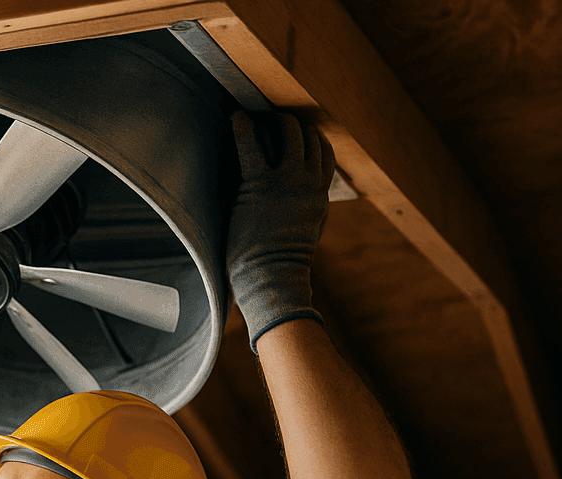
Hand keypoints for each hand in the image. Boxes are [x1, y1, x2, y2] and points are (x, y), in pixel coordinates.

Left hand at [225, 111, 334, 351]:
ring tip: (258, 116)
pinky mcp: (259, 185)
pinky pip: (251, 146)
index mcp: (320, 198)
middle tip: (275, 120)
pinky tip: (236, 118)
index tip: (300, 132)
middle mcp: (308, 185)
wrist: (272, 280)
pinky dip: (243, 128)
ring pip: (289, 134)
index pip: (325, 156)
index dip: (313, 139)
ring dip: (275, 121)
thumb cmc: (282, 267)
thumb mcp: (307, 237)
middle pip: (310, 139)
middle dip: (293, 125)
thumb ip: (311, 216)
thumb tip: (311, 213)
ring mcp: (286, 182)